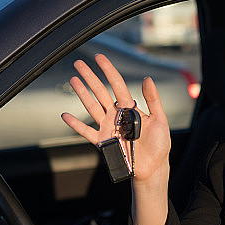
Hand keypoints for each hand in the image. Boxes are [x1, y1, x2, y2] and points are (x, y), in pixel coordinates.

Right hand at [61, 54, 170, 184]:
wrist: (153, 168)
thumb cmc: (159, 144)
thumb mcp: (160, 120)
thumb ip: (153, 99)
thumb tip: (147, 78)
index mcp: (130, 108)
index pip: (117, 84)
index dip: (108, 70)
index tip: (99, 57)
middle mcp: (116, 115)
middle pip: (100, 92)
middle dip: (89, 77)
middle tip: (79, 63)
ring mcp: (108, 127)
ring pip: (91, 106)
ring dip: (81, 94)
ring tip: (73, 80)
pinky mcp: (103, 142)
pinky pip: (86, 131)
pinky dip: (75, 124)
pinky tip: (65, 115)